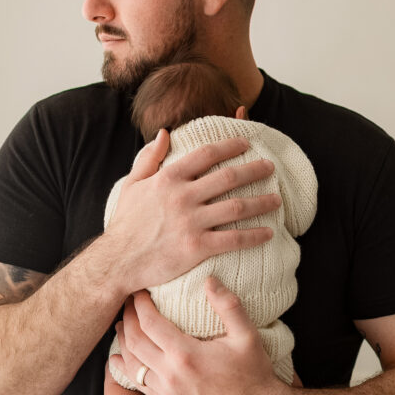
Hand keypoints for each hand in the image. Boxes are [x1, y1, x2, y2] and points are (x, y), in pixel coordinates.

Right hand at [105, 131, 282, 292]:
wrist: (118, 261)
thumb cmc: (125, 223)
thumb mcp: (132, 184)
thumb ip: (149, 157)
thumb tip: (164, 133)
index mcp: (168, 178)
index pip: (207, 154)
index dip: (230, 146)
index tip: (246, 143)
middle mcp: (183, 196)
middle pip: (229, 177)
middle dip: (254, 170)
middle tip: (270, 167)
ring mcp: (191, 222)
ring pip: (236, 207)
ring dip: (261, 202)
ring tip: (276, 199)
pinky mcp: (197, 247)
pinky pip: (233, 239)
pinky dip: (254, 235)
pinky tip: (268, 233)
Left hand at [110, 277, 284, 394]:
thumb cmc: (253, 372)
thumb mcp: (247, 335)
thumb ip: (228, 305)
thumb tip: (209, 280)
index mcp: (185, 355)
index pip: (149, 323)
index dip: (140, 304)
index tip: (140, 291)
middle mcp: (171, 376)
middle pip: (134, 341)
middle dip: (127, 318)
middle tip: (128, 302)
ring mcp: (167, 393)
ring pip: (132, 364)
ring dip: (123, 342)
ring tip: (122, 324)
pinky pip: (139, 385)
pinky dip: (125, 368)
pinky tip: (121, 357)